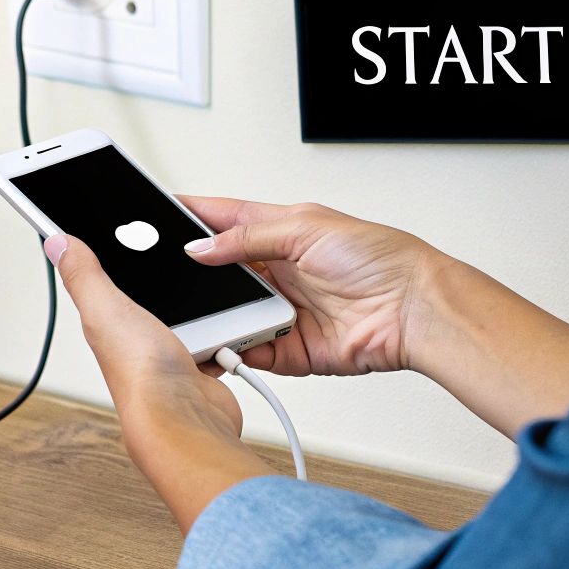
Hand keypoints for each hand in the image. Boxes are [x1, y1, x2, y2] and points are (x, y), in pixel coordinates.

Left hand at [43, 233, 271, 532]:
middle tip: (163, 254)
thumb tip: (56, 243)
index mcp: (107, 323)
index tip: (104, 238)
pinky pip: (212, 338)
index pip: (100, 285)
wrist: (187, 420)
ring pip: (182, 316)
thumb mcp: (106, 310)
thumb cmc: (141, 375)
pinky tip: (222, 321)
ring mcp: (168, 354)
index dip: (101, 261)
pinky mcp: (199, 365)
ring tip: (197, 283)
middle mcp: (134, 339)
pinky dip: (220, 331)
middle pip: (146, 297)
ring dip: (194, 306)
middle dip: (158, 280)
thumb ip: (84, 275)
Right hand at [178, 197, 445, 377]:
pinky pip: (250, 353)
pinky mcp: (291, 349)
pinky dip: (234, 353)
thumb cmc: (380, 258)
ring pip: (230, 315)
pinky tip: (222, 348)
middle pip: (219, 273)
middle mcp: (277, 271)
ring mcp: (282, 310)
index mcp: (279, 231)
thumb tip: (202, 248)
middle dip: (193, 277)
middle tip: (164, 280)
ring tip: (191, 317)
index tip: (154, 216)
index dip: (190, 217)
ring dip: (213, 318)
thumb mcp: (306, 228)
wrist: (413, 311)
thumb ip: (249, 238)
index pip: (222, 219)